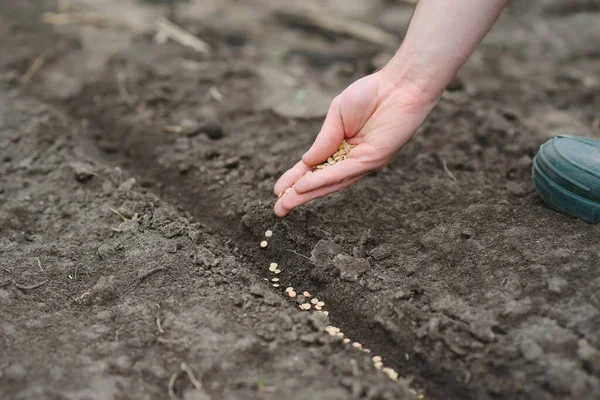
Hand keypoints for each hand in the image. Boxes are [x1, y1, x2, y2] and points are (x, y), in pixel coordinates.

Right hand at [273, 70, 435, 216]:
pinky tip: (304, 186)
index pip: (314, 167)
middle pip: (321, 182)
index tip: (278, 191)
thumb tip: (306, 163)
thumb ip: (323, 140)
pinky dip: (323, 180)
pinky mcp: (373, 160)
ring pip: (331, 182)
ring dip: (307, 194)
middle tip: (278, 210)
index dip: (295, 179)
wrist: (399, 85)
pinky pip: (343, 172)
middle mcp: (351, 159)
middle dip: (298, 196)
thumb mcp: (337, 115)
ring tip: (286, 203)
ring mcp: (363, 162)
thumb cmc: (370, 95)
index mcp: (341, 147)